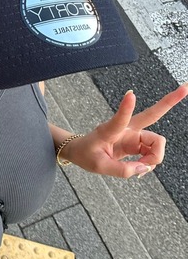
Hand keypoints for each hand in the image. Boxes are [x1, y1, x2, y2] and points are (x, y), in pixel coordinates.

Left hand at [64, 83, 187, 177]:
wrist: (82, 152)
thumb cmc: (87, 154)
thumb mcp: (99, 167)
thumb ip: (122, 170)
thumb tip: (144, 169)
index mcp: (110, 130)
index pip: (119, 118)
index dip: (126, 107)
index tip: (130, 94)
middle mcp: (126, 128)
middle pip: (152, 114)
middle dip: (169, 101)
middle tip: (185, 87)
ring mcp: (134, 134)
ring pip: (157, 143)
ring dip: (155, 157)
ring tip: (140, 168)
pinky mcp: (137, 141)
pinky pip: (153, 151)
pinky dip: (151, 161)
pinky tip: (141, 166)